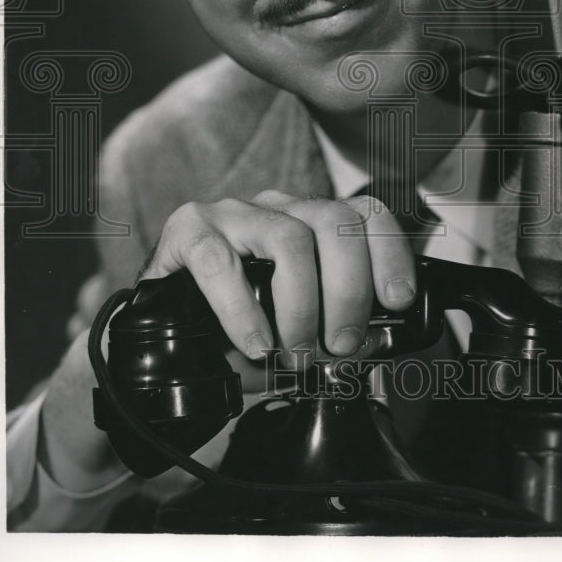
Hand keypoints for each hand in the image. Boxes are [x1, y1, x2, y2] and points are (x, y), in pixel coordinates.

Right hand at [142, 191, 416, 369]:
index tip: (399, 300)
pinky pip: (219, 261)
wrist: (162, 340)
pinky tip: (253, 342)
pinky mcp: (187, 231)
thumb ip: (335, 332)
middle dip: (349, 290)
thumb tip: (373, 345)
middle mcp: (278, 208)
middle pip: (335, 223)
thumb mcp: (299, 332)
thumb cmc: (238, 333)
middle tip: (342, 345)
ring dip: (302, 304)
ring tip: (297, 352)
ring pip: (288, 238)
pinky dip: (242, 308)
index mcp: (311, 223)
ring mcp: (232, 214)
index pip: (365, 213)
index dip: (390, 252)